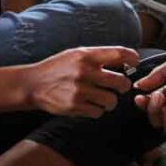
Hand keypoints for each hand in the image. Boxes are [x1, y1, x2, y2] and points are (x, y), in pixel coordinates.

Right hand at [23, 46, 139, 116]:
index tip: (133, 63)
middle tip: (119, 86)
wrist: (33, 84)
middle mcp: (85, 72)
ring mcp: (80, 91)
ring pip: (112, 100)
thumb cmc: (58, 67)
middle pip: (121, 82)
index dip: (132, 59)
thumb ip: (98, 57)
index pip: (120, 54)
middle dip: (123, 86)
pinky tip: (91, 104)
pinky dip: (98, 110)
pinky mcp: (75, 106)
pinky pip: (98, 112)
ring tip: (105, 98)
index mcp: (87, 55)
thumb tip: (124, 60)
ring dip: (111, 101)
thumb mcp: (76, 54)